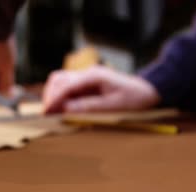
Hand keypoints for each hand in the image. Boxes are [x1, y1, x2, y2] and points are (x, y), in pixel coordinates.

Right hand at [42, 66, 160, 113]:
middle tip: (47, 115)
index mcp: (94, 76)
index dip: (54, 99)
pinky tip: (62, 110)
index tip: (46, 112)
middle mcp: (88, 73)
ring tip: (52, 113)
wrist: (148, 91)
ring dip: (54, 96)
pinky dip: (61, 98)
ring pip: (61, 82)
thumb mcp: (114, 106)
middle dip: (50, 96)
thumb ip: (89, 107)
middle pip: (58, 80)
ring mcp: (87, 77)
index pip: (66, 85)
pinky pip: (68, 88)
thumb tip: (66, 110)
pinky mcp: (87, 84)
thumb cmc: (135, 98)